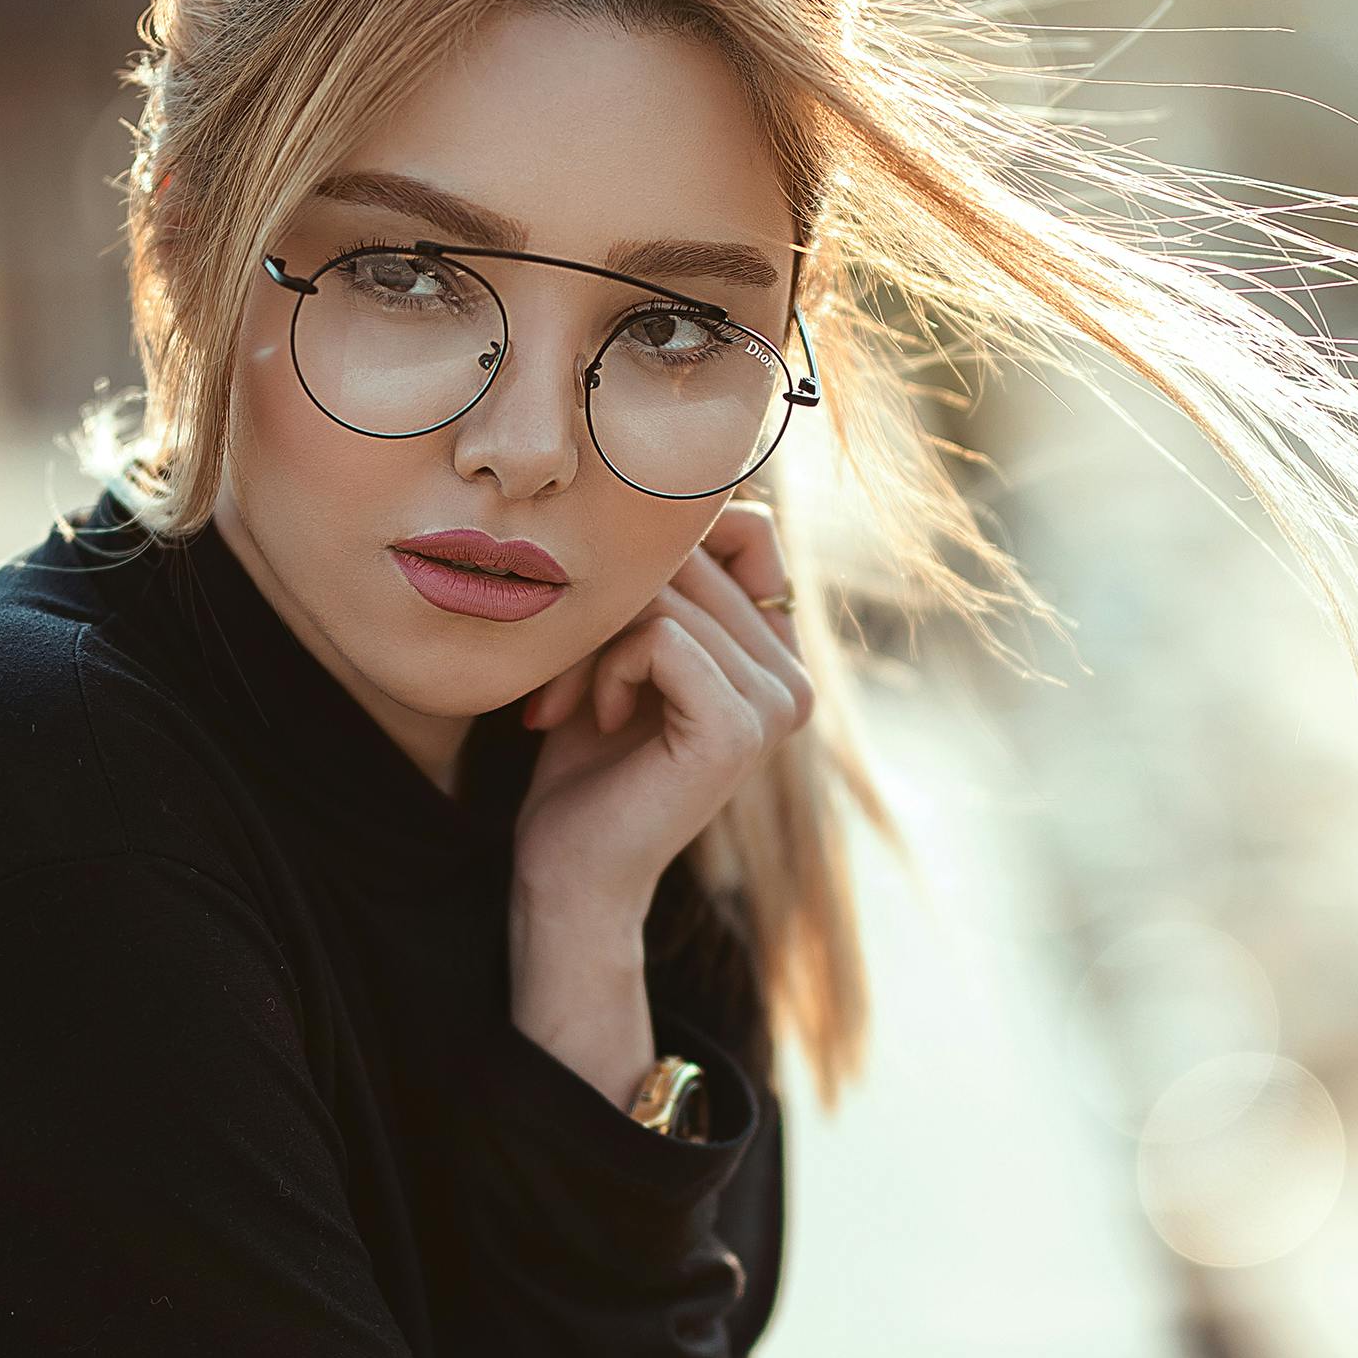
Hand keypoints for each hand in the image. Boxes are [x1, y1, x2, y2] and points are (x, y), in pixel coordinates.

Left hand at [509, 501, 813, 926]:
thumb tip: (676, 486)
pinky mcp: (740, 728)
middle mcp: (795, 679)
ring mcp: (779, 704)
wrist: (569, 871)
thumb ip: (660, 580)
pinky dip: (609, 666)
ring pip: (669, 595)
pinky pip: (662, 636)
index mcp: (780, 657)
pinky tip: (598, 715)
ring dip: (594, 642)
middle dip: (608, 605)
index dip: (660, 555)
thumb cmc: (582, 761)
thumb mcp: (622, 647)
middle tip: (561, 678)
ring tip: (571, 702)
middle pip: (694, 559)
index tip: (605, 627)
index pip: (745, 528)